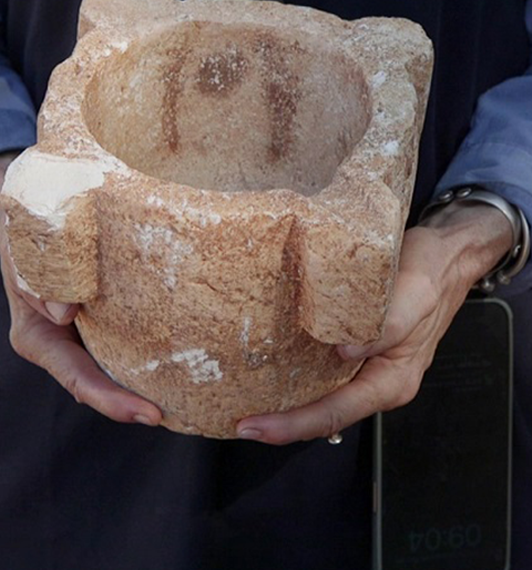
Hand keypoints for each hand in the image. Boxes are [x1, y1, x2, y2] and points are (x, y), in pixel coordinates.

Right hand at [0, 153, 162, 425]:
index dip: (111, 400)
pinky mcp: (99, 321)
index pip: (76, 379)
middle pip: (98, 385)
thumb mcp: (25, 251)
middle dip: (133, 404)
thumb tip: (64, 313)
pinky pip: (123, 343)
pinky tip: (183, 357)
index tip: (149, 414)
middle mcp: (58, 344)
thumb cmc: (26, 233)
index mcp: (36, 338)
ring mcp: (79, 336)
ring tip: (191, 400)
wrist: (30, 209)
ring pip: (112, 369)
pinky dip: (147, 353)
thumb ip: (40, 282)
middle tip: (181, 416)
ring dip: (144, 383)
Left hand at [236, 203, 513, 443]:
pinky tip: (265, 374)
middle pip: (323, 415)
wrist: (446, 256)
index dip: (293, 425)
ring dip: (284, 406)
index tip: (254, 427)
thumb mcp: (412, 296)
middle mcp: (376, 383)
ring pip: (320, 398)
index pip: (335, 413)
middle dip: (281, 424)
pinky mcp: (355, 353)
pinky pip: (320, 375)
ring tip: (242, 406)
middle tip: (237, 423)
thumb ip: (383, 328)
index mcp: (391, 381)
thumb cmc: (430, 274)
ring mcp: (365, 370)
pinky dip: (293, 380)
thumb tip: (345, 352)